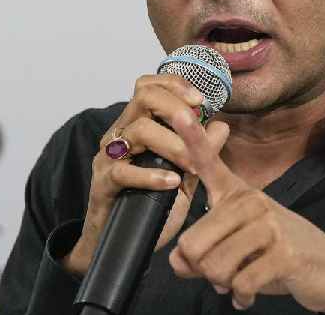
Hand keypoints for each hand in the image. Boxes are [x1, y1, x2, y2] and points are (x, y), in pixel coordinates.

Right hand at [62, 74, 229, 275]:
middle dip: (175, 106)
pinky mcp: (103, 183)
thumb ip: (200, 150)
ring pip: (139, 130)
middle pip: (144, 96)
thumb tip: (221, 126)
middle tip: (196, 125)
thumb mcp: (183, 174)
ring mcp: (109, 156)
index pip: (149, 86)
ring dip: (173, 144)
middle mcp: (121, 133)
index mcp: (137, 124)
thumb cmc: (148, 203)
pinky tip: (172, 183)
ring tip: (192, 164)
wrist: (117, 241)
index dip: (175, 84)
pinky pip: (124, 171)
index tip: (200, 100)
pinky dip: (152, 176)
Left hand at [167, 119, 324, 311]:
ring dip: (222, 285)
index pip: (209, 162)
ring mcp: (269, 225)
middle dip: (201, 271)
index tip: (177, 112)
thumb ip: (199, 253)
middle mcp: (251, 202)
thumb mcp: (232, 248)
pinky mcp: (285, 253)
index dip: (192, 137)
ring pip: (215, 268)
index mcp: (236, 193)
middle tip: (220, 275)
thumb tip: (178, 262)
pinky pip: (241, 283)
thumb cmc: (273, 252)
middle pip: (194, 245)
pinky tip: (248, 295)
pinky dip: (241, 296)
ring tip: (237, 281)